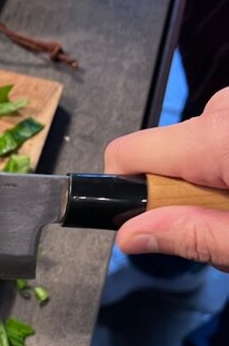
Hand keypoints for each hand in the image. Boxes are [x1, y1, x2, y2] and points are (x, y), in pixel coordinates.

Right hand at [106, 87, 228, 268]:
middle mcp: (226, 109)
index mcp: (220, 136)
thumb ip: (192, 236)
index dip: (128, 193)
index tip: (153, 221)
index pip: (127, 155)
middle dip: (186, 196)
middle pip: (166, 155)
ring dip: (215, 184)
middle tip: (227, 228)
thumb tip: (130, 235)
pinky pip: (222, 136)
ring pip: (199, 148)